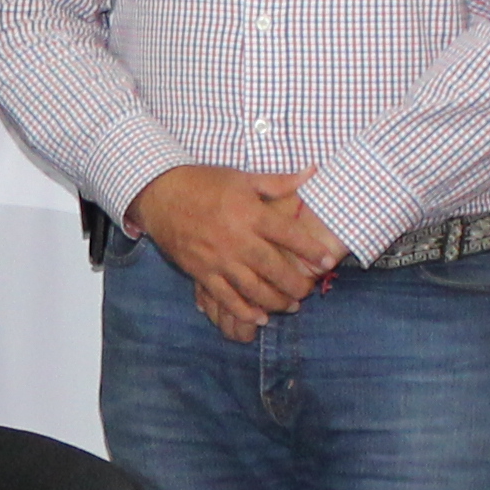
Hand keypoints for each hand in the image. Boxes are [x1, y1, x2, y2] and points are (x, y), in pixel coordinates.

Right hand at [128, 165, 344, 340]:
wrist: (160, 194)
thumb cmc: (204, 183)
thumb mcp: (243, 178)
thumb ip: (278, 182)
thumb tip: (312, 172)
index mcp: (250, 213)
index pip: (289, 234)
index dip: (311, 250)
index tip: (328, 261)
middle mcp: (236, 238)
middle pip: (274, 268)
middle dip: (296, 283)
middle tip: (309, 290)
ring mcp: (218, 258)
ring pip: (253, 288)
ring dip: (275, 301)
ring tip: (291, 306)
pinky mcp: (201, 271)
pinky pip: (226, 297)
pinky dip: (244, 311)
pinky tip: (260, 317)